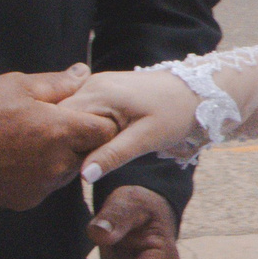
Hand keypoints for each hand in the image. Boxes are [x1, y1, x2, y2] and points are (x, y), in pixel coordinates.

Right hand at [0, 66, 117, 210]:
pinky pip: (46, 185)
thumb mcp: (18, 85)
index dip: (99, 121)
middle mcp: (56, 164)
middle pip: (88, 153)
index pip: (106, 132)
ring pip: (67, 171)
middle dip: (78, 140)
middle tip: (52, 125)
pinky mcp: (26, 200)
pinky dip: (40, 174)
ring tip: (31, 140)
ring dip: (59, 157)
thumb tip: (83, 72)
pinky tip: (17, 158)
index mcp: (60, 132)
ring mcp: (41, 186)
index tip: (84, 114)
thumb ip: (59, 83)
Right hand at [63, 69, 203, 182]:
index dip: (62, 144)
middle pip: (61, 116)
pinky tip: (93, 141)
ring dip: (73, 134)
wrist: (196, 92)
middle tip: (80, 163)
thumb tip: (83, 175)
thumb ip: (113, 155)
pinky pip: (80, 109)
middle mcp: (92, 83)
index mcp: (99, 93)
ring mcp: (95, 84)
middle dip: (65, 140)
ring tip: (87, 153)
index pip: (61, 120)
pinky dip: (82, 126)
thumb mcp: (146, 139)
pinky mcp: (101, 89)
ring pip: (68, 114)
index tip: (71, 164)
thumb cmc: (176, 114)